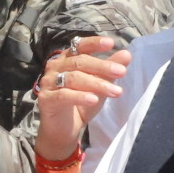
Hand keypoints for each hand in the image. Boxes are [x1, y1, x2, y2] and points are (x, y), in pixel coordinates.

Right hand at [34, 35, 129, 164]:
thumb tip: (127, 54)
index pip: (79, 46)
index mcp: (67, 59)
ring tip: (116, 92)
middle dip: (102, 66)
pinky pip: (64, 95)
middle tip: (121, 71)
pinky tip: (94, 100)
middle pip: (79, 62)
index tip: (111, 43)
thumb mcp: (99, 86)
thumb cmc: (81, 104)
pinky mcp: (46, 99)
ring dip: (97, 84)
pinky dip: (80, 97)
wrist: (64, 129)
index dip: (94, 43)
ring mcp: (49, 82)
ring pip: (74, 78)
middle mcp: (55, 67)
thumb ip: (109, 71)